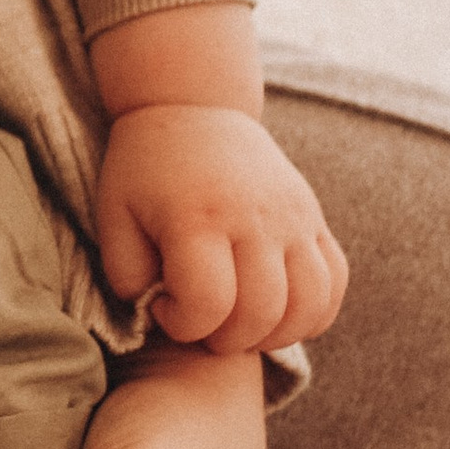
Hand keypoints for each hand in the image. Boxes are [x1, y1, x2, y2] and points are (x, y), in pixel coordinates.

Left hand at [95, 102, 346, 353]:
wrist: (193, 109)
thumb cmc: (144, 171)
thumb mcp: (114, 216)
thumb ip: (129, 276)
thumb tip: (164, 318)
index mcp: (198, 216)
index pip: (208, 303)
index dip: (182, 325)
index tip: (164, 306)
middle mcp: (255, 217)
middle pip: (260, 313)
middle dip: (225, 338)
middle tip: (199, 321)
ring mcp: (294, 218)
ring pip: (308, 306)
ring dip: (272, 335)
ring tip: (238, 324)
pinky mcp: (315, 219)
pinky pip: (335, 284)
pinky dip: (312, 314)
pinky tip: (276, 314)